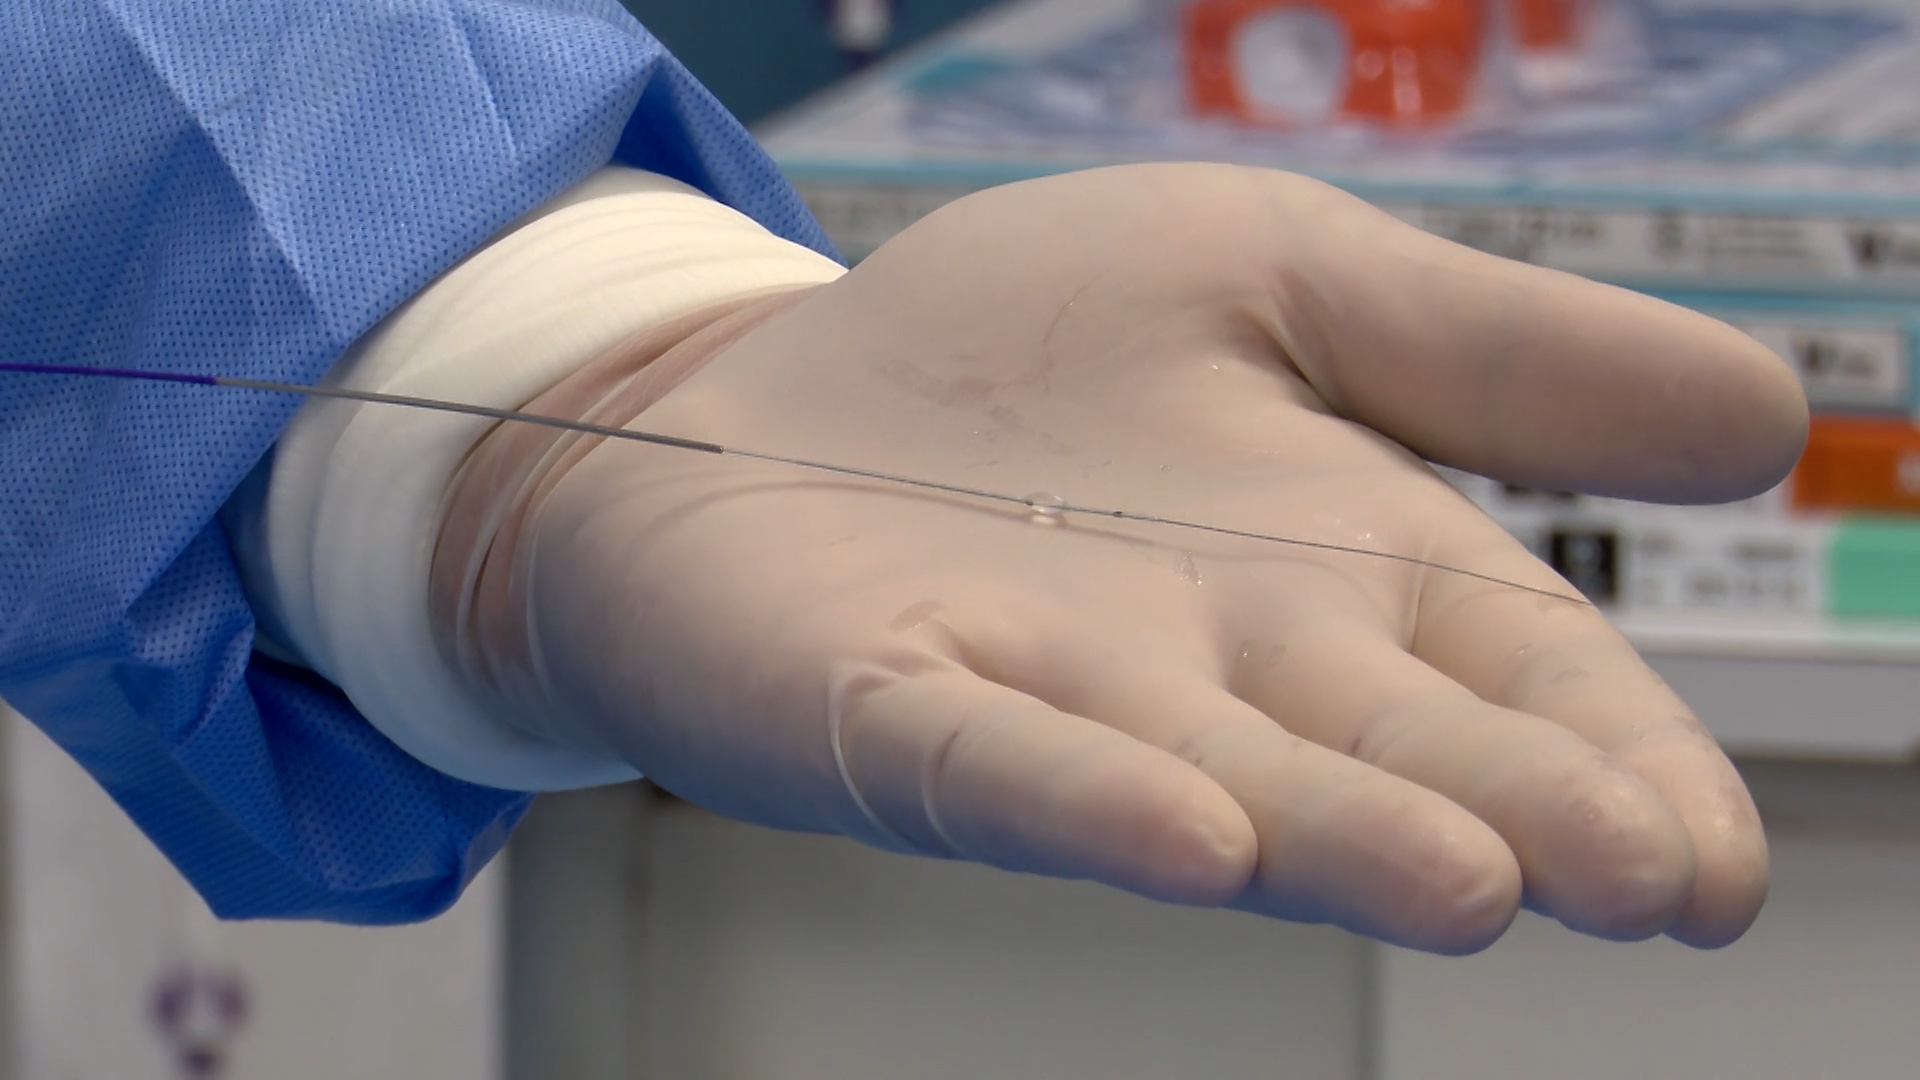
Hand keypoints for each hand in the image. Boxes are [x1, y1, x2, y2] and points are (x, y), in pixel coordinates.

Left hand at [448, 165, 1804, 952]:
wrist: (759, 383)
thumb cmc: (1015, 359)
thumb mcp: (1278, 279)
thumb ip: (1493, 347)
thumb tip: (1768, 412)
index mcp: (1330, 560)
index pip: (1515, 668)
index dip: (1618, 754)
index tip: (1709, 855)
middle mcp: (1214, 661)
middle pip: (1390, 742)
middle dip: (1515, 803)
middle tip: (1643, 878)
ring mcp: (1050, 694)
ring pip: (1216, 773)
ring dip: (1336, 831)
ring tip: (1466, 880)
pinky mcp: (889, 702)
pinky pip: (988, 758)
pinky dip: (1083, 793)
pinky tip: (1187, 828)